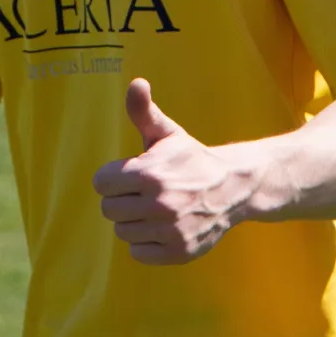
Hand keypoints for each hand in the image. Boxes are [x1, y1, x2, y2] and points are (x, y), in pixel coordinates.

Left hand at [91, 79, 245, 264]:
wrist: (233, 187)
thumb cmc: (191, 158)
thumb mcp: (168, 133)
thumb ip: (143, 111)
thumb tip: (136, 83)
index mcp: (150, 173)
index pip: (101, 183)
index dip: (114, 177)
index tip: (132, 174)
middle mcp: (160, 204)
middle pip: (109, 210)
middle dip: (122, 199)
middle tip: (143, 193)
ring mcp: (171, 230)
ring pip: (123, 232)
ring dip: (134, 222)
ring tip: (155, 209)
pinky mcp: (179, 252)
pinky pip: (138, 253)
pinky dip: (146, 243)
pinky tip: (162, 227)